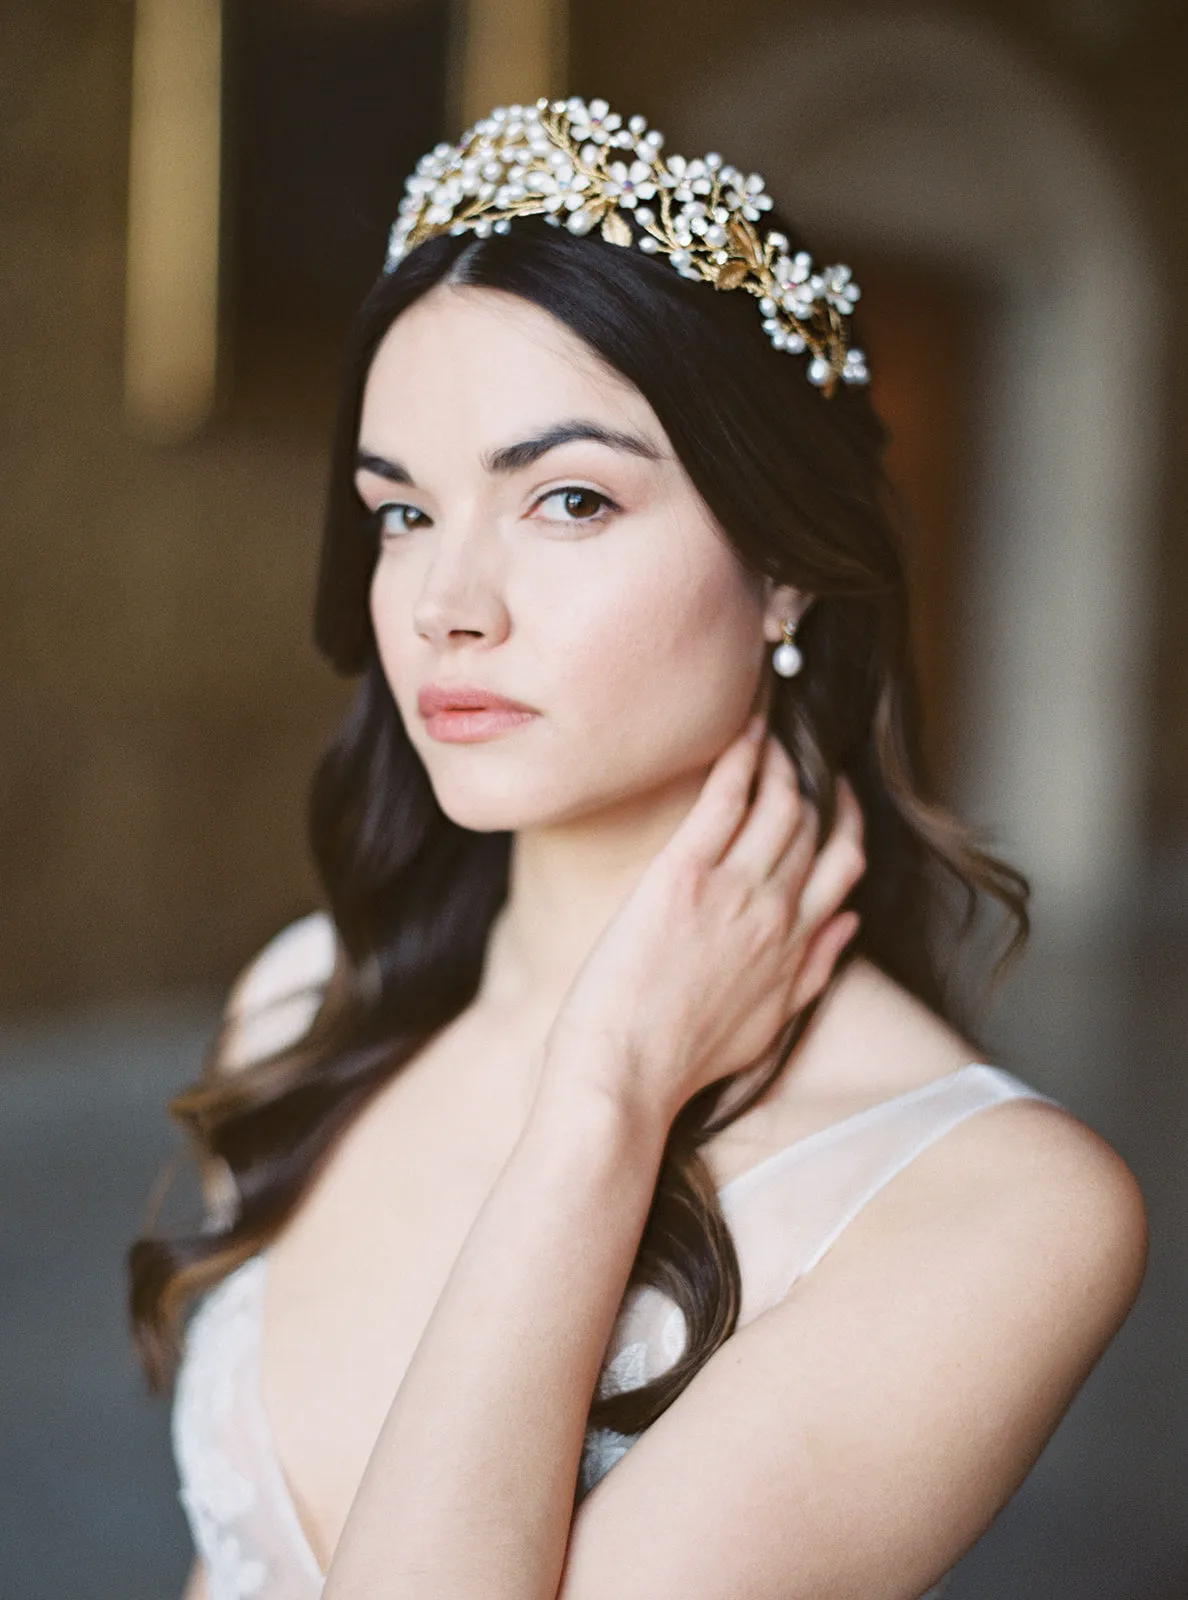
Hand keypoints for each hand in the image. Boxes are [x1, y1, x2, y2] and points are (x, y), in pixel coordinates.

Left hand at [540, 716, 865, 1125]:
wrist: (624, 1077)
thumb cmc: (682, 1058)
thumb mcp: (769, 1022)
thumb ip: (814, 969)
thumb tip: (849, 925)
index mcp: (797, 946)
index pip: (843, 862)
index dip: (843, 815)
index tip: (833, 788)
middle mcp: (778, 912)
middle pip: (812, 822)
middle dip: (808, 773)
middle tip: (794, 739)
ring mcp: (735, 891)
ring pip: (778, 802)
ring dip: (779, 756)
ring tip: (769, 727)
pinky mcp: (684, 877)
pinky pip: (725, 800)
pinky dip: (741, 758)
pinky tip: (743, 729)